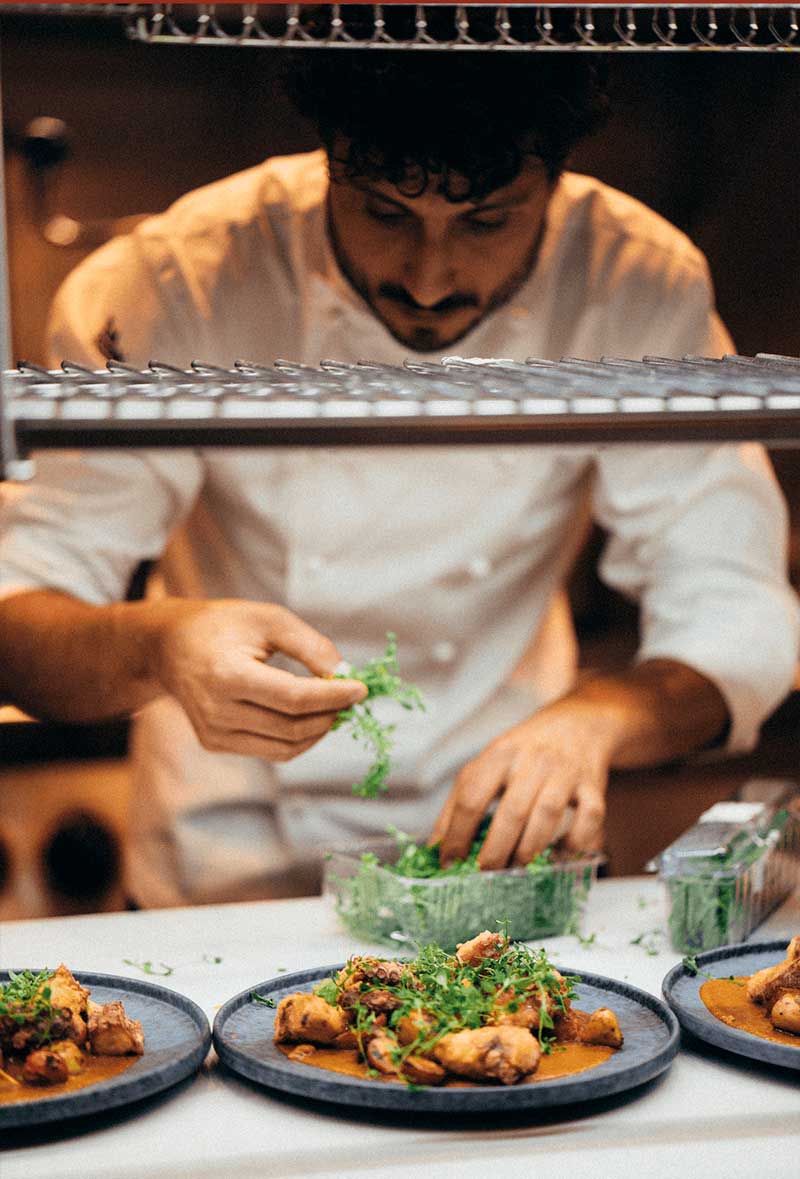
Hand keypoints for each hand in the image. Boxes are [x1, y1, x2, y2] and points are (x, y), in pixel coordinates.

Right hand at [149, 599, 366, 759]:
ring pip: (284, 748)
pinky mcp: (216, 744)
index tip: (360, 688)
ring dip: (318, 731)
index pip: (293, 698)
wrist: (169, 647)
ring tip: (335, 708)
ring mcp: (214, 733)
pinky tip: (310, 718)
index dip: (332, 696)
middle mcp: (217, 711)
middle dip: (330, 715)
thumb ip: (308, 644)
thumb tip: (343, 673)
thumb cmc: (223, 626)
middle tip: (352, 697)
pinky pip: (269, 751)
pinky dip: (297, 739)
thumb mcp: (267, 619)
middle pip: (291, 727)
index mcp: (227, 675)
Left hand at [431, 698, 619, 868]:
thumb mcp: (487, 765)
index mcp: (499, 755)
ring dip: (529, 849)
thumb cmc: (524, 752)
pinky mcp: (593, 786)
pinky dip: (573, 843)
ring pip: (547, 815)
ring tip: (516, 869)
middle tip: (485, 873)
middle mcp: (532, 761)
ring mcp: (565, 773)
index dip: (457, 833)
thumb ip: (459, 803)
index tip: (450, 862)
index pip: (471, 796)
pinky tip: (557, 856)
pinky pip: (588, 818)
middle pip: (511, 810)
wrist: (577, 724)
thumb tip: (435, 849)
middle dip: (495, 850)